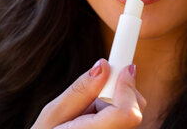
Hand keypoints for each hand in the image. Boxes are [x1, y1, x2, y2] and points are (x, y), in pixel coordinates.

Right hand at [31, 59, 146, 128]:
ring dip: (113, 104)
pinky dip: (112, 113)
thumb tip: (103, 66)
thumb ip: (80, 90)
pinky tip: (92, 119)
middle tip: (93, 94)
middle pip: (133, 110)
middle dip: (118, 92)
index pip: (127, 112)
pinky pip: (123, 121)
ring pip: (129, 114)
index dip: (127, 87)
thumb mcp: (53, 113)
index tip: (124, 66)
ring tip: (87, 112)